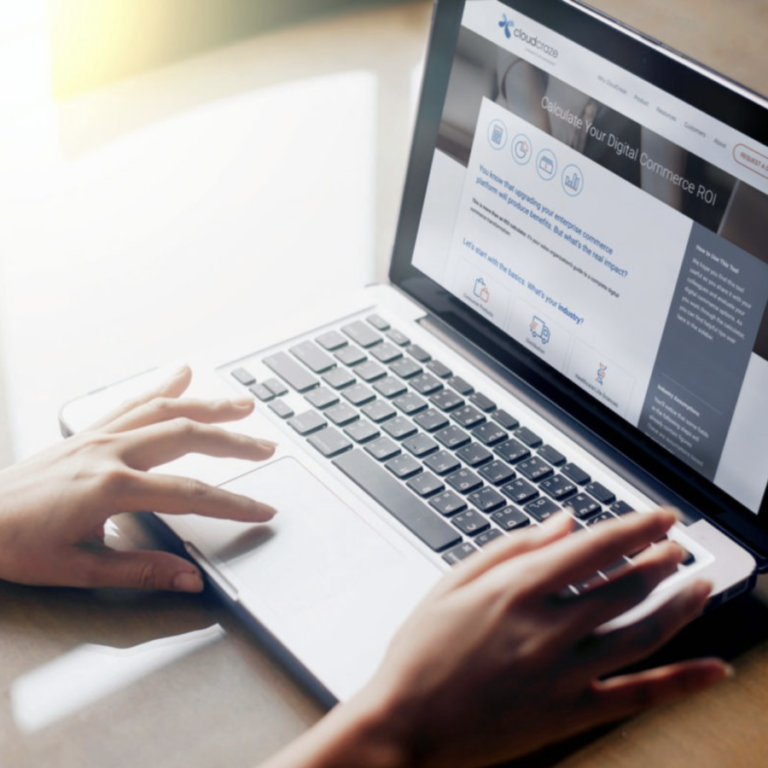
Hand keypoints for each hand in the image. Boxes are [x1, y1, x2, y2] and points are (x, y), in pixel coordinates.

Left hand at [0, 366, 275, 591]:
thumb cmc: (15, 545)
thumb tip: (190, 578)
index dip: (233, 503)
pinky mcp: (88, 432)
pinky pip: (133, 402)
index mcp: (110, 488)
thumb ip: (140, 571)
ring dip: (209, 405)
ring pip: (166, 410)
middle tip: (267, 447)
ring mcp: (99, 436)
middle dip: (234, 442)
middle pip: (188, 437)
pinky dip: (163, 387)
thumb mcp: (77, 570)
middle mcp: (110, 452)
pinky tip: (183, 374)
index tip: (263, 509)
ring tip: (243, 404)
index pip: (190, 494)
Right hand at [268, 511, 726, 767]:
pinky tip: (713, 669)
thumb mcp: (454, 582)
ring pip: (641, 633)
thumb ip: (512, 547)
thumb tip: (562, 522)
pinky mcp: (569, 713)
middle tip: (678, 547)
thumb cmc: (421, 650)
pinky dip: (682, 682)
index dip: (638, 528)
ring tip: (702, 586)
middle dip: (661, 561)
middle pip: (625, 586)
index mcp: (518, 590)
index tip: (662, 518)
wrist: (405, 720)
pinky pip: (638, 695)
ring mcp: (563, 673)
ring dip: (679, 606)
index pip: (596, 548)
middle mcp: (548, 628)